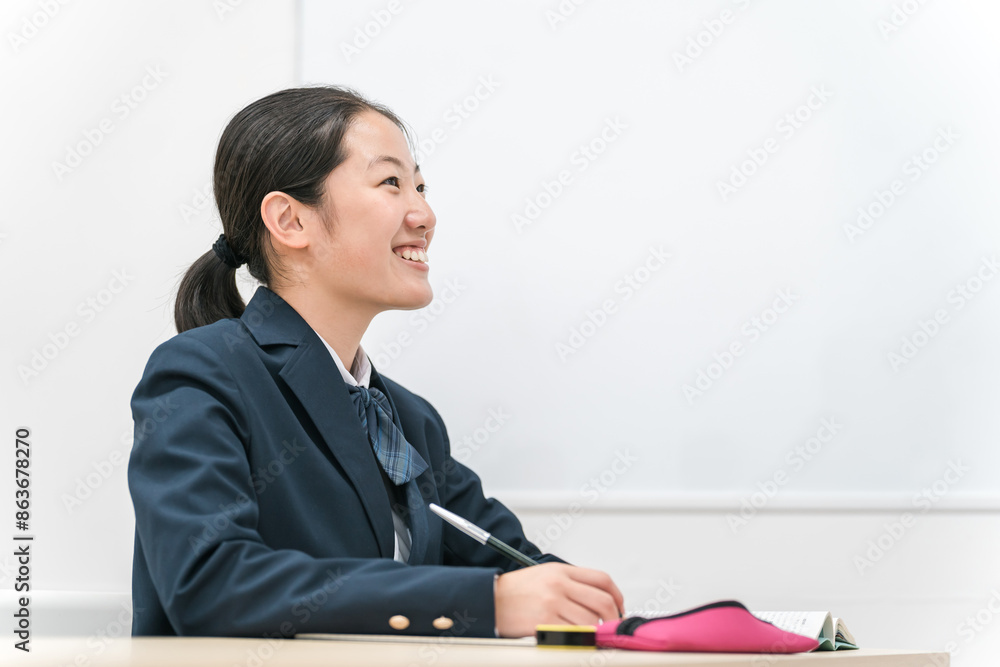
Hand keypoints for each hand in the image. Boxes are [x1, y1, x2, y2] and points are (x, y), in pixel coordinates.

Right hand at [494, 563, 624, 636]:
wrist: (490, 599)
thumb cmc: (516, 590)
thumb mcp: (544, 575)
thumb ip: (571, 583)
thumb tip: (598, 600)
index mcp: (561, 571)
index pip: (602, 579)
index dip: (617, 595)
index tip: (619, 607)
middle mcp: (559, 585)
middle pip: (602, 601)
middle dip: (613, 617)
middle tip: (612, 626)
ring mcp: (552, 604)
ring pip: (591, 621)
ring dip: (596, 631)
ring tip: (593, 635)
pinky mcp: (544, 622)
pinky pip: (573, 634)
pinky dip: (581, 640)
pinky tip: (578, 640)